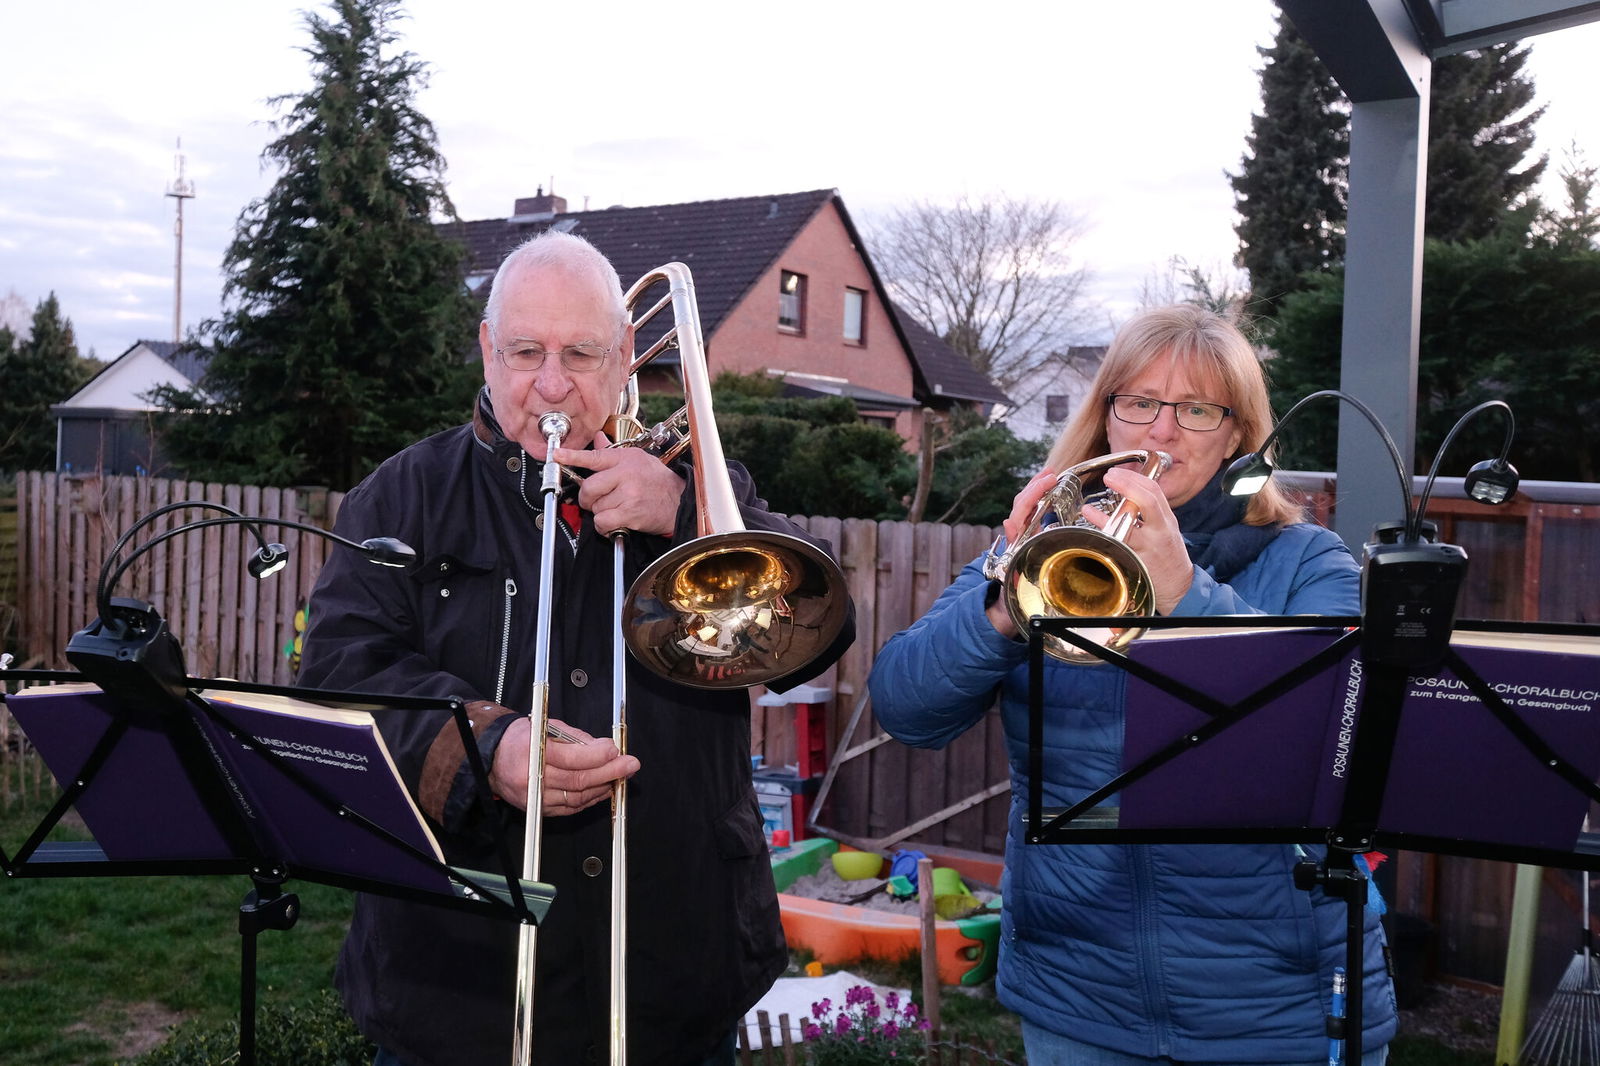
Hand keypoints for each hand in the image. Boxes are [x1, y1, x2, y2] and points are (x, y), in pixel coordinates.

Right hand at [489, 716, 640, 815]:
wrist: (491, 760)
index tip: (615, 750)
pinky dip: (589, 800)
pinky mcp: (538, 810)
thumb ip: (576, 738)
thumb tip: (604, 747)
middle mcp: (533, 778)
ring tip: (620, 776)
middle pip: (578, 780)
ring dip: (603, 787)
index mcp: (532, 752)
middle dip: (609, 772)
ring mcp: (535, 797)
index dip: (597, 755)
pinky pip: (570, 808)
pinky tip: (603, 789)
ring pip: (577, 797)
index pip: (572, 758)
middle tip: (630, 765)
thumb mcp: (546, 727)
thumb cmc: (519, 740)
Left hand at [553, 432, 685, 535]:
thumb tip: (599, 439)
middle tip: (596, 500)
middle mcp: (626, 474)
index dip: (572, 456)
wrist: (681, 500)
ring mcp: (628, 493)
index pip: (594, 456)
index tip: (557, 455)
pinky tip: (615, 522)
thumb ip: (614, 453)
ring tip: (617, 508)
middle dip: (587, 498)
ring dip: (601, 512)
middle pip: (589, 487)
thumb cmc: (658, 481)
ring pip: (596, 507)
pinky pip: (603, 521)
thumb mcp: (639, 460)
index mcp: (625, 458)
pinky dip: (604, 526)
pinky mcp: (630, 512)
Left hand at [987, 468, 1058, 637]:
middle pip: (1022, 504)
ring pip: (1027, 509)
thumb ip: (1012, 557)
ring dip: (1038, 491)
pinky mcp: (1029, 542)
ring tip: (1051, 476)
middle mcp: (1017, 538)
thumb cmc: (1012, 599)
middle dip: (1036, 486)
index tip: (1050, 480)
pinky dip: (1041, 504)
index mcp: (1015, 543)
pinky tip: (1051, 497)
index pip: (1021, 511)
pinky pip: (1033, 518)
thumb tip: (1008, 527)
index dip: (1033, 493)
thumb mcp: (1012, 581)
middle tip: (1052, 473)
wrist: (1006, 612)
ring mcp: (1022, 539)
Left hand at [1078, 466, 1193, 614]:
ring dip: (1108, 513)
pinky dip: (1104, 532)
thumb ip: (1150, 514)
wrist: (1181, 588)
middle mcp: (1161, 530)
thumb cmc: (1169, 558)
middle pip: (1148, 500)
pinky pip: (1119, 546)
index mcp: (1167, 520)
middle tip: (1108, 476)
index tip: (1116, 471)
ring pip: (1130, 524)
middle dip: (1127, 484)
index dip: (1135, 478)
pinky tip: (1092, 524)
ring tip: (1091, 504)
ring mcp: (1150, 547)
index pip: (1155, 491)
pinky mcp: (1139, 563)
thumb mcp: (1165, 531)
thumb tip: (1129, 492)